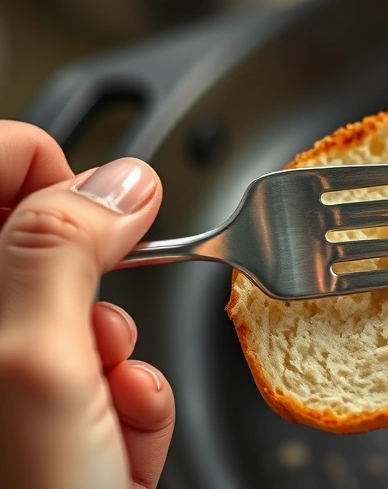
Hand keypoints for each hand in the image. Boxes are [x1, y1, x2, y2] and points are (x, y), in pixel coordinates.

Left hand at [0, 121, 173, 488]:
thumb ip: (61, 249)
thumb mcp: (37, 364)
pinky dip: (134, 409)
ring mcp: (15, 371)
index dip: (56, 176)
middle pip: (56, 241)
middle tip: (96, 345)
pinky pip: (111, 373)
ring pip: (95, 314)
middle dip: (103, 295)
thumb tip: (118, 182)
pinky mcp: (51, 410)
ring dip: (125, 367)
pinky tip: (118, 449)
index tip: (100, 222)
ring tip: (110, 418)